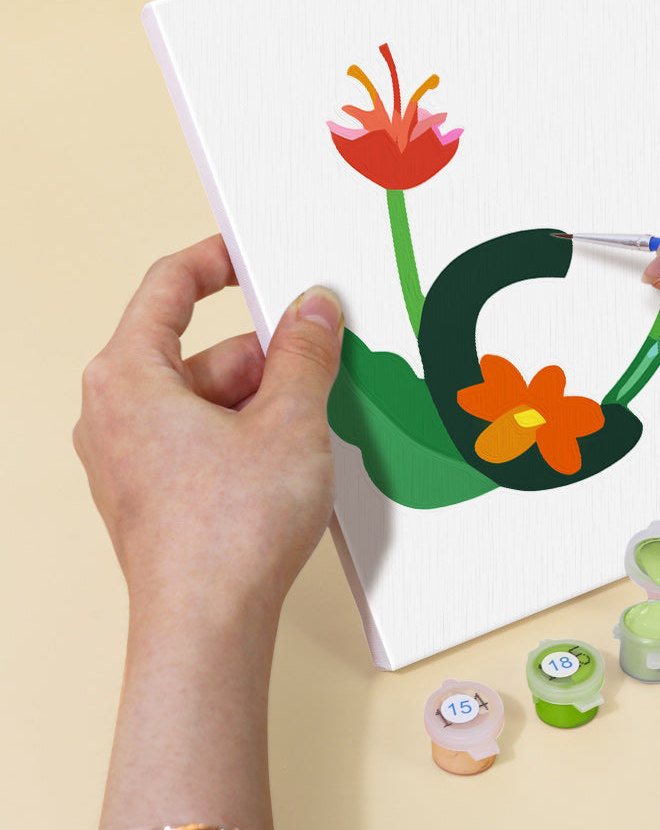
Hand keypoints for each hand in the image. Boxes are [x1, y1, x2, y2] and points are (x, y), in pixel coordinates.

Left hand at [74, 234, 343, 829]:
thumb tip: (313, 310)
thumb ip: (303, 352)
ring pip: (207, 398)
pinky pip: (203, 438)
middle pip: (200, 351)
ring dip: (264, 399)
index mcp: (128, 376)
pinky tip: (292, 455)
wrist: (208, 629)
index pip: (168, 287)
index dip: (216, 260)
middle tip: (320, 356)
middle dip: (265, 354)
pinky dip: (248, 433)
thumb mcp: (287, 420)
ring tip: (315, 418)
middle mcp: (115, 413)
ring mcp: (131, 458)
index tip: (255, 255)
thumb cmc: (227, 533)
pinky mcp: (153, 493)